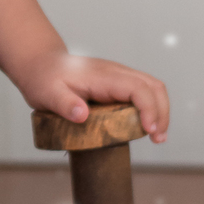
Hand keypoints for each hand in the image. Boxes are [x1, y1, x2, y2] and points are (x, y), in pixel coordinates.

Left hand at [13, 48, 169, 144]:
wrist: (41, 65)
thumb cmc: (44, 80)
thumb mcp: (47, 94)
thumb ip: (64, 104)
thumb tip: (82, 115)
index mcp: (103, 76)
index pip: (138, 88)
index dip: (148, 109)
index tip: (149, 130)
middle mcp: (116, 73)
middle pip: (153, 86)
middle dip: (162, 112)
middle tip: (158, 139)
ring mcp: (119, 76)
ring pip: (152, 87)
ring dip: (160, 110)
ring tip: (157, 136)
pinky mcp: (118, 83)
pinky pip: (144, 92)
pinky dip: (152, 108)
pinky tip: (146, 126)